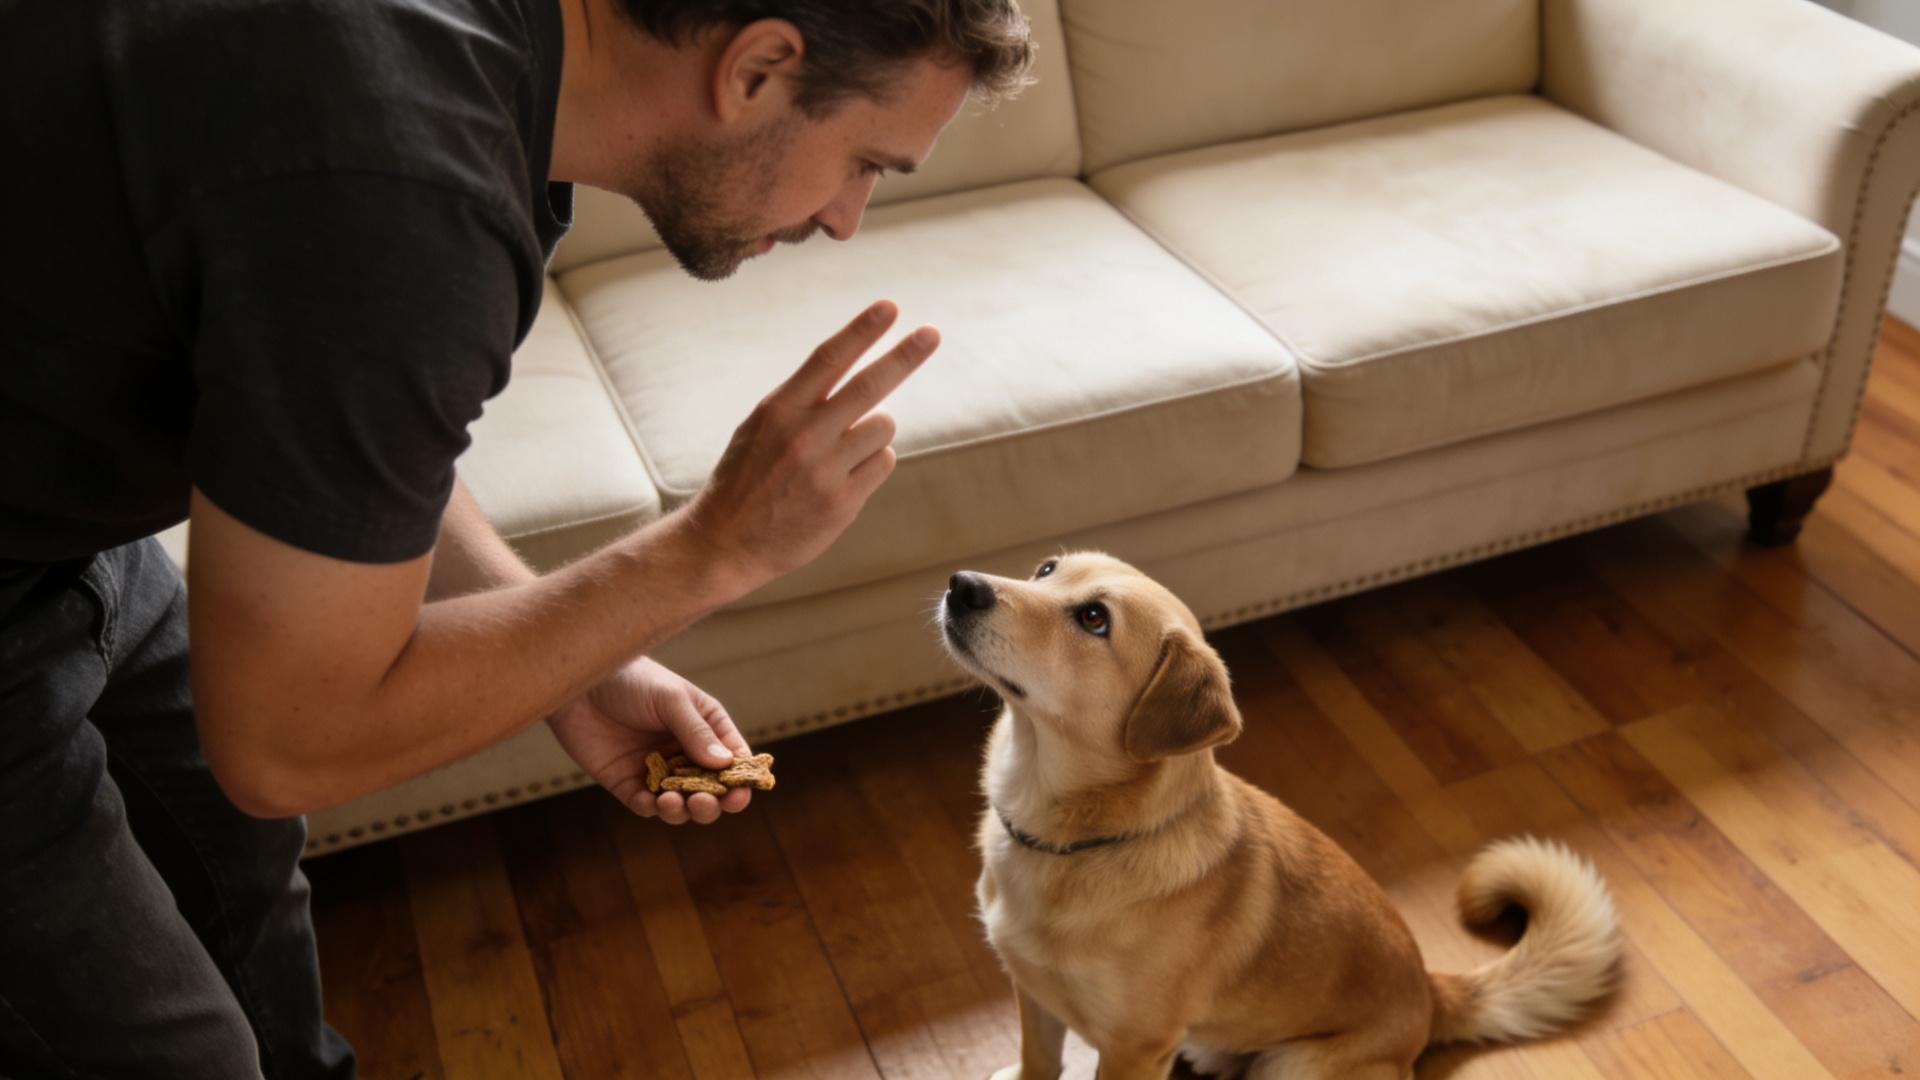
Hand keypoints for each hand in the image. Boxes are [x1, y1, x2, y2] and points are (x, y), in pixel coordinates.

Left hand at [547, 656, 752, 824]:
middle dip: (712, 802)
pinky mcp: (626, 782)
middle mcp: (684, 752)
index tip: (740, 792)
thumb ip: (696, 732)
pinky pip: (644, 804)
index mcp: (706, 728)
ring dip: (682, 809)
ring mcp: (657, 770)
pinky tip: (653, 802)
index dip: (740, 779)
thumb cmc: (632, 679)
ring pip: (680, 803)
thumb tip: (725, 765)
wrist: (580, 682)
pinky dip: (652, 808)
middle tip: (705, 802)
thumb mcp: (670, 700)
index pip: (733, 759)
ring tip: (673, 801)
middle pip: (710, 789)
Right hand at [683, 300, 938, 592]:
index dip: (861, 330)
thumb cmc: (745, 479)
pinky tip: (843, 479)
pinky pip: (882, 464)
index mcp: (779, 410)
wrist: (724, 543)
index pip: (828, 359)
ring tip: (840, 453)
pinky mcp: (842, 503)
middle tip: (932, 334)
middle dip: (905, 355)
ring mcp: (825, 470)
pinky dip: (871, 465)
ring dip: (873, 433)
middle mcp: (804, 435)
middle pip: (870, 386)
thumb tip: (854, 377)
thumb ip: (802, 403)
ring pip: (883, 428)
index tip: (890, 308)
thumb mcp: (760, 428)